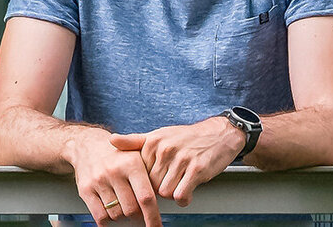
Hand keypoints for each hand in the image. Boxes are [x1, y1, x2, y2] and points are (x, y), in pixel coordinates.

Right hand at [65, 127, 160, 226]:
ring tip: (123, 203)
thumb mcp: (138, 155)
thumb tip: (161, 202)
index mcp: (132, 164)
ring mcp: (99, 181)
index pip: (146, 197)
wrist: (88, 145)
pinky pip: (100, 216)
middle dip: (137, 215)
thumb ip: (150, 176)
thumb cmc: (118, 154)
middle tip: (138, 212)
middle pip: (131, 209)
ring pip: (116, 214)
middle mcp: (115, 172)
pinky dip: (108, 220)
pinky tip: (111, 211)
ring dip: (122, 216)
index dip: (153, 216)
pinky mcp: (85, 190)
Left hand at [110, 116, 244, 206]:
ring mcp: (182, 159)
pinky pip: (181, 195)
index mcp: (154, 142)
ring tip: (181, 182)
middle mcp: (166, 149)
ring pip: (165, 192)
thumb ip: (135, 141)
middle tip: (172, 179)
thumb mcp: (161, 135)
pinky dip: (184, 199)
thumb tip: (111, 140)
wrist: (221, 133)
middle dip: (160, 187)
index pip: (139, 173)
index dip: (147, 180)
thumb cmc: (188, 138)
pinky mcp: (197, 169)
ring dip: (173, 193)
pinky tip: (188, 190)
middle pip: (151, 185)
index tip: (156, 177)